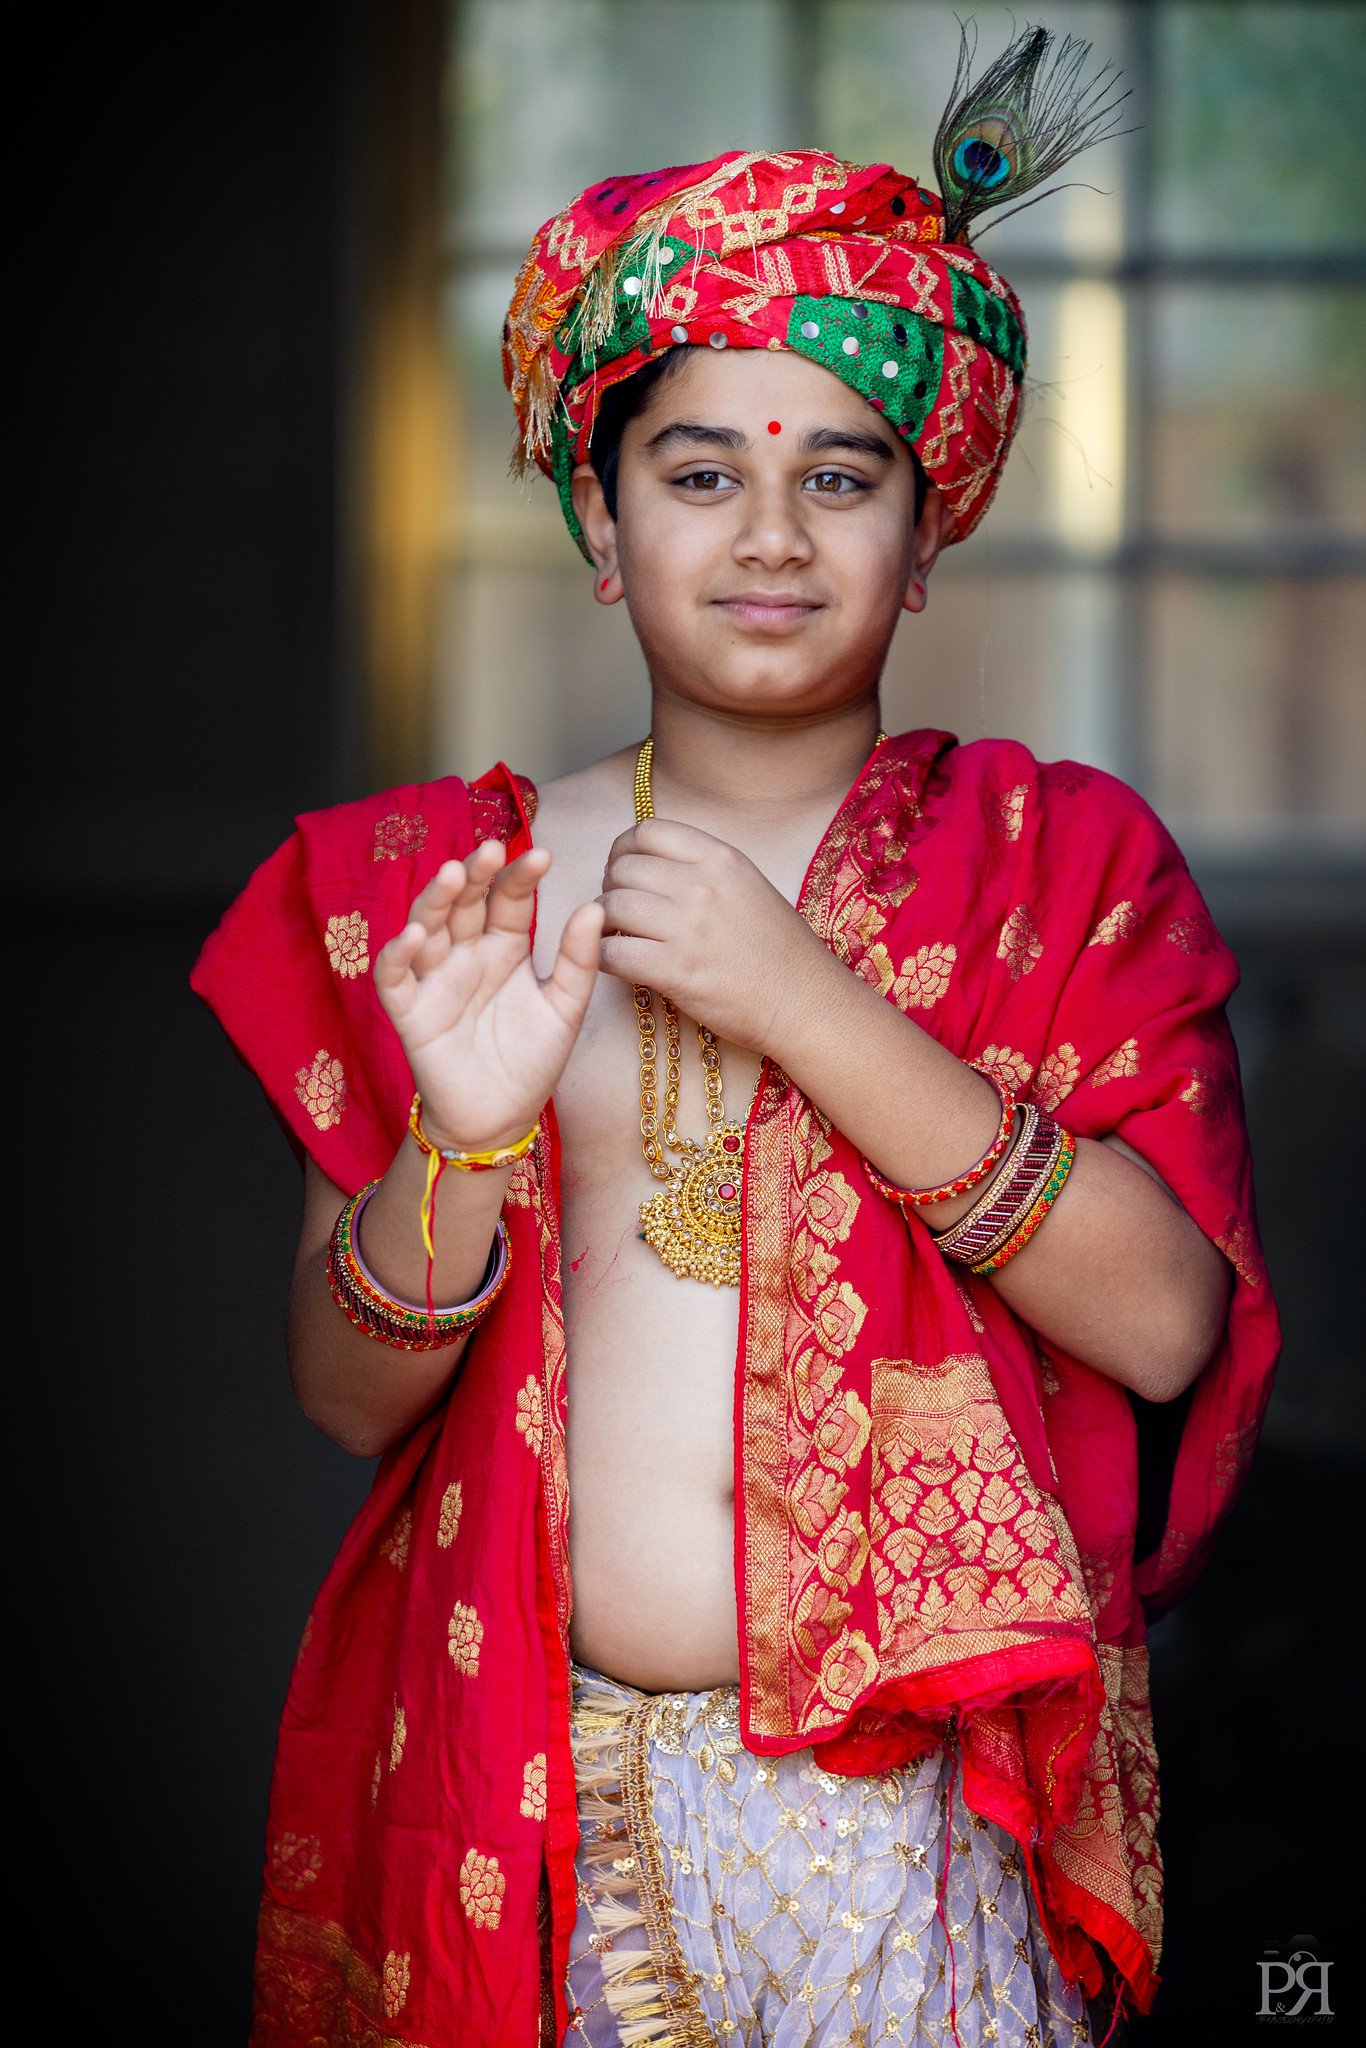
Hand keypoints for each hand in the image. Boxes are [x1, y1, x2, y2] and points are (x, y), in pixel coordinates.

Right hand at [374, 840, 603, 1149]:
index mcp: (505, 947)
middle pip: (465, 903)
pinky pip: (395, 976)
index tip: (543, 856)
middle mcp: (467, 954)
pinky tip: (415, 936)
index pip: (509, 900)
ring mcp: (436, 979)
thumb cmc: (532, 1061)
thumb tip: (596, 908)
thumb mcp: (565, 1009)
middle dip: (476, 875)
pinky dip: (399, 954)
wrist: (501, 1118)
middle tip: (492, 850)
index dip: (521, 877)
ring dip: (436, 899)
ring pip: (427, 926)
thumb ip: (578, 962)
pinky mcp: (409, 1010)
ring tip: (454, 875)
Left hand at [597, 817, 830, 1052]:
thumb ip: (704, 869)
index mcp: (721, 858)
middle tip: (616, 910)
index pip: (647, 831)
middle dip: (610, 887)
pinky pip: (612, 951)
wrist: (806, 1002)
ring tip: (617, 936)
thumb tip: (652, 864)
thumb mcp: (749, 887)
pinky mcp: (676, 970)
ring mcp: (688, 927)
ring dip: (603, 922)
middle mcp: (702, 885)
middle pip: (622, 868)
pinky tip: (616, 963)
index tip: (622, 870)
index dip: (623, 849)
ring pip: (611, 907)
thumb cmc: (779, 951)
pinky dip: (604, 956)